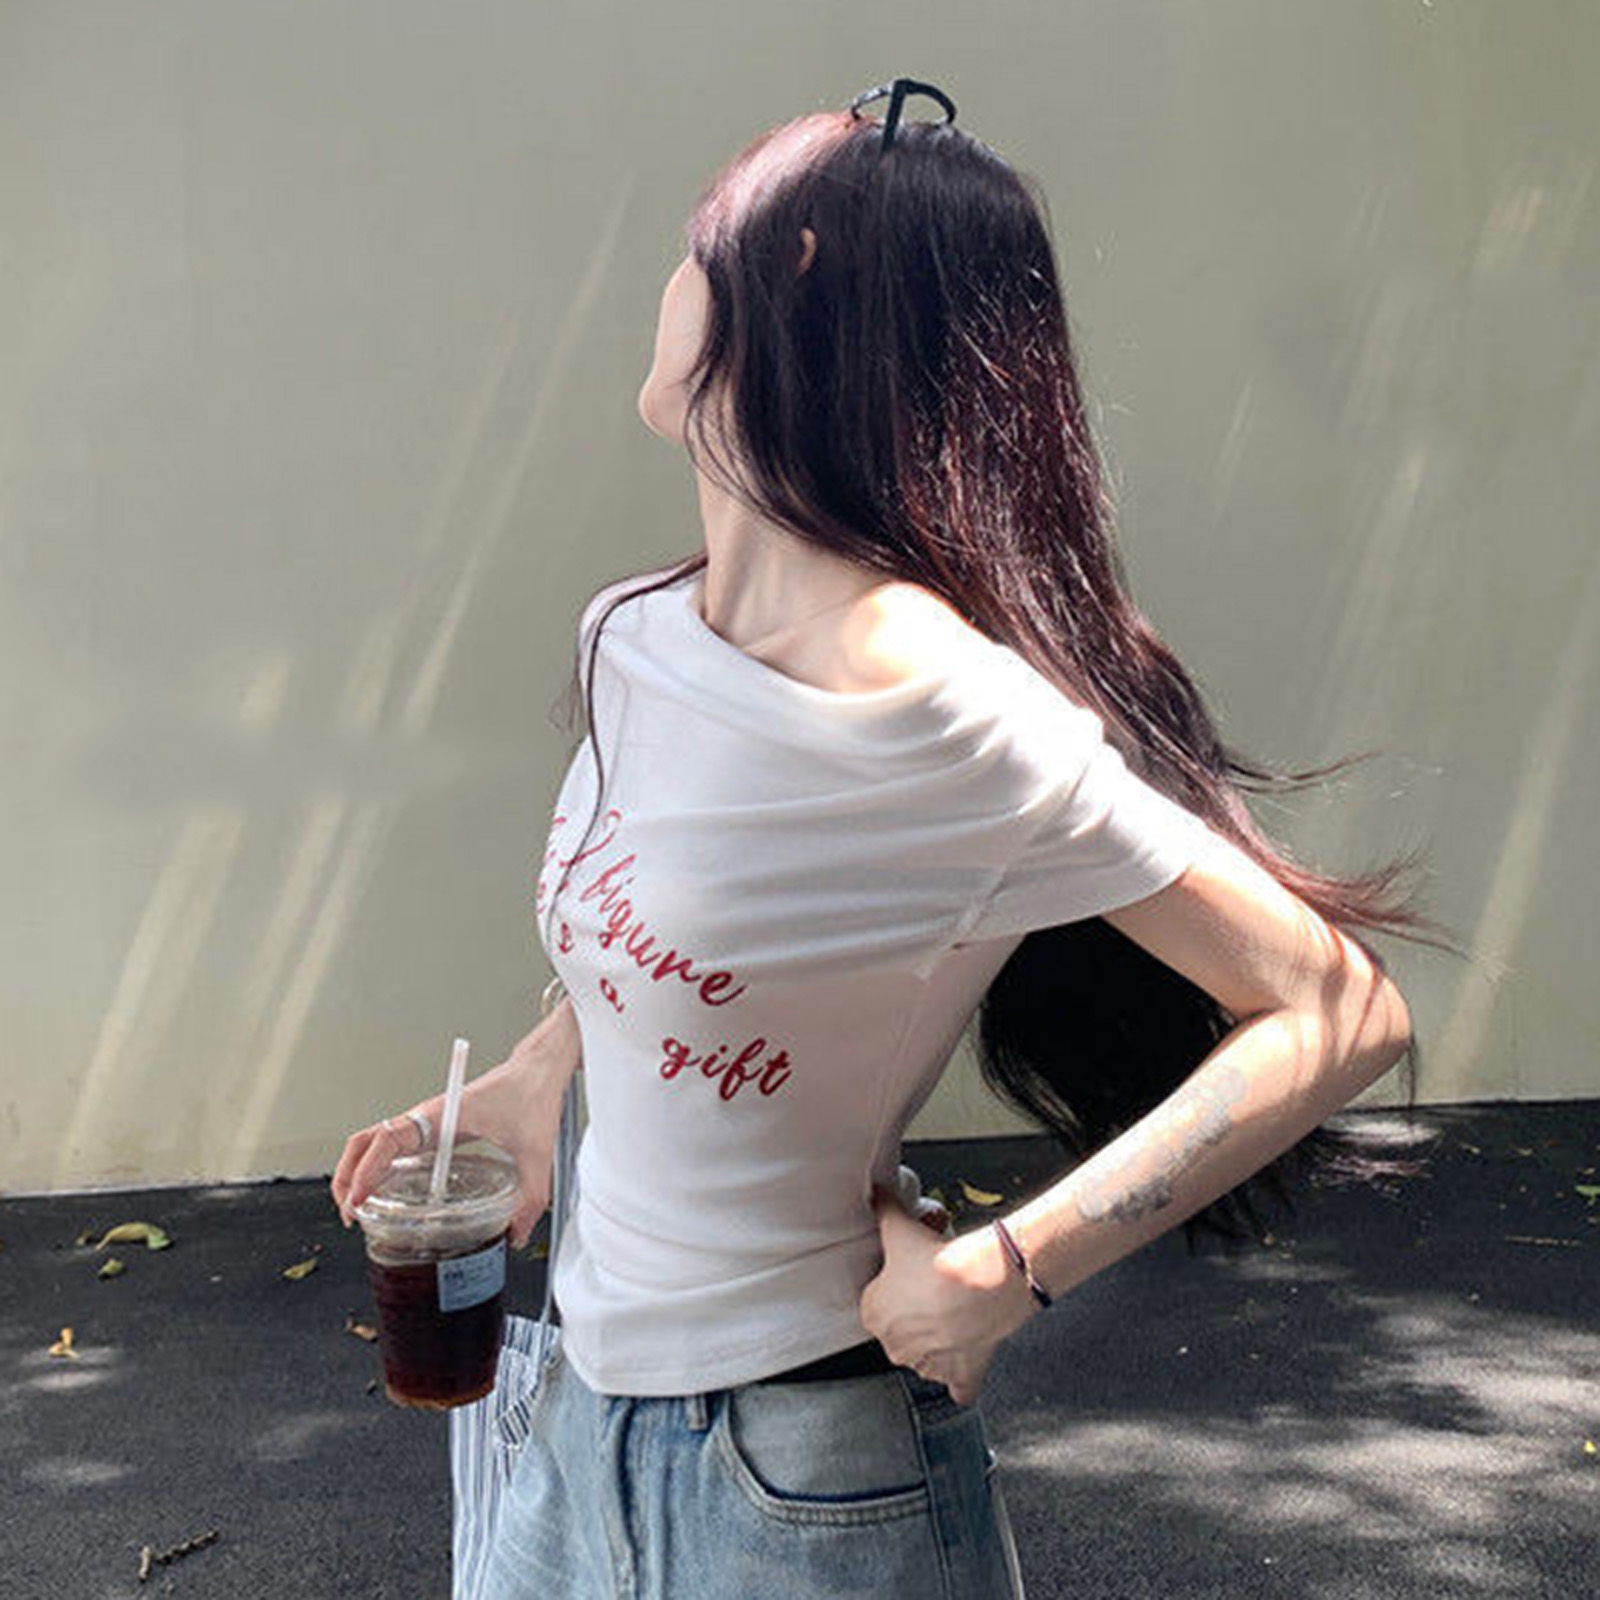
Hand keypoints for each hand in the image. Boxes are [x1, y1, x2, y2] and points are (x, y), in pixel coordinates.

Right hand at [331, 1035, 574, 1250]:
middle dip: (347, 1175)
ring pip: (374, 1142)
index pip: (387, 1139)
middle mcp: (427, 1118)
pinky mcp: (436, 1128)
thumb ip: (530, 1196)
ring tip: (357, 1208)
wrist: (537, 1070)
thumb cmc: (531, 1095)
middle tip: (350, 1213)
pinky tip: (386, 1194)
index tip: (357, 1200)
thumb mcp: (535, 1152)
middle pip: (365, 1141)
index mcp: (441, 1115)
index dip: (366, 1170)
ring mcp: (428, 1123)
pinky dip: (378, 1167)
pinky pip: (395, 1146)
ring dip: (357, 1170)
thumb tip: (516, 1235)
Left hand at [857, 1184, 1041, 1406]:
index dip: (896, 1282)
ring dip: (939, 1335)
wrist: (981, 1282)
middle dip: (918, 1307)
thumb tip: (876, 1191)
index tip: (912, 1268)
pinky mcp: (960, 1375)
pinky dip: (961, 1377)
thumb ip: (884, 1209)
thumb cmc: (937, 1261)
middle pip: (903, 1327)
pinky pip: (957, 1385)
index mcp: (873, 1315)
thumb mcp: (900, 1227)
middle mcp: (895, 1347)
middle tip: (936, 1281)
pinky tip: (966, 1359)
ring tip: (956, 1302)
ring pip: (927, 1354)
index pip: (878, 1301)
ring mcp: (927, 1365)